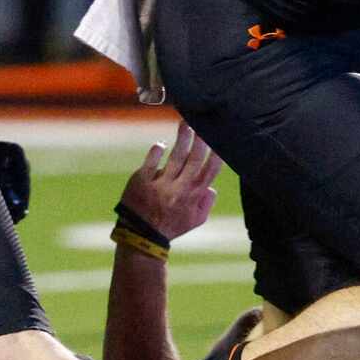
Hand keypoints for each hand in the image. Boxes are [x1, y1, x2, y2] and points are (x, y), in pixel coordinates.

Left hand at [120, 120, 218, 243]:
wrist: (141, 235)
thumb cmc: (170, 226)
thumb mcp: (194, 221)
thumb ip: (206, 203)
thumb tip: (213, 186)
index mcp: (193, 196)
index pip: (209, 171)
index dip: (216, 154)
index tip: (219, 138)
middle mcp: (179, 188)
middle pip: (194, 159)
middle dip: (200, 140)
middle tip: (201, 123)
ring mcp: (160, 184)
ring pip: (175, 157)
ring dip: (182, 139)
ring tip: (185, 124)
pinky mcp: (142, 180)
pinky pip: (151, 161)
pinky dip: (157, 151)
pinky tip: (161, 144)